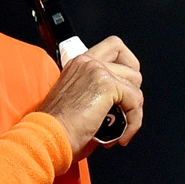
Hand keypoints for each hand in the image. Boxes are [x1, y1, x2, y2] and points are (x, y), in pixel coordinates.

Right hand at [38, 36, 143, 160]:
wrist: (49, 134)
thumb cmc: (57, 125)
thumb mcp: (75, 98)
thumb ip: (94, 90)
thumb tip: (119, 100)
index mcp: (78, 64)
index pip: (113, 48)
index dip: (125, 65)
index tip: (124, 87)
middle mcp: (87, 62)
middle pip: (130, 63)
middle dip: (134, 88)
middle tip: (125, 108)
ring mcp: (97, 70)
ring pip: (135, 84)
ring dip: (133, 110)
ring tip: (119, 128)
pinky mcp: (107, 85)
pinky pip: (135, 102)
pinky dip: (133, 123)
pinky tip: (120, 136)